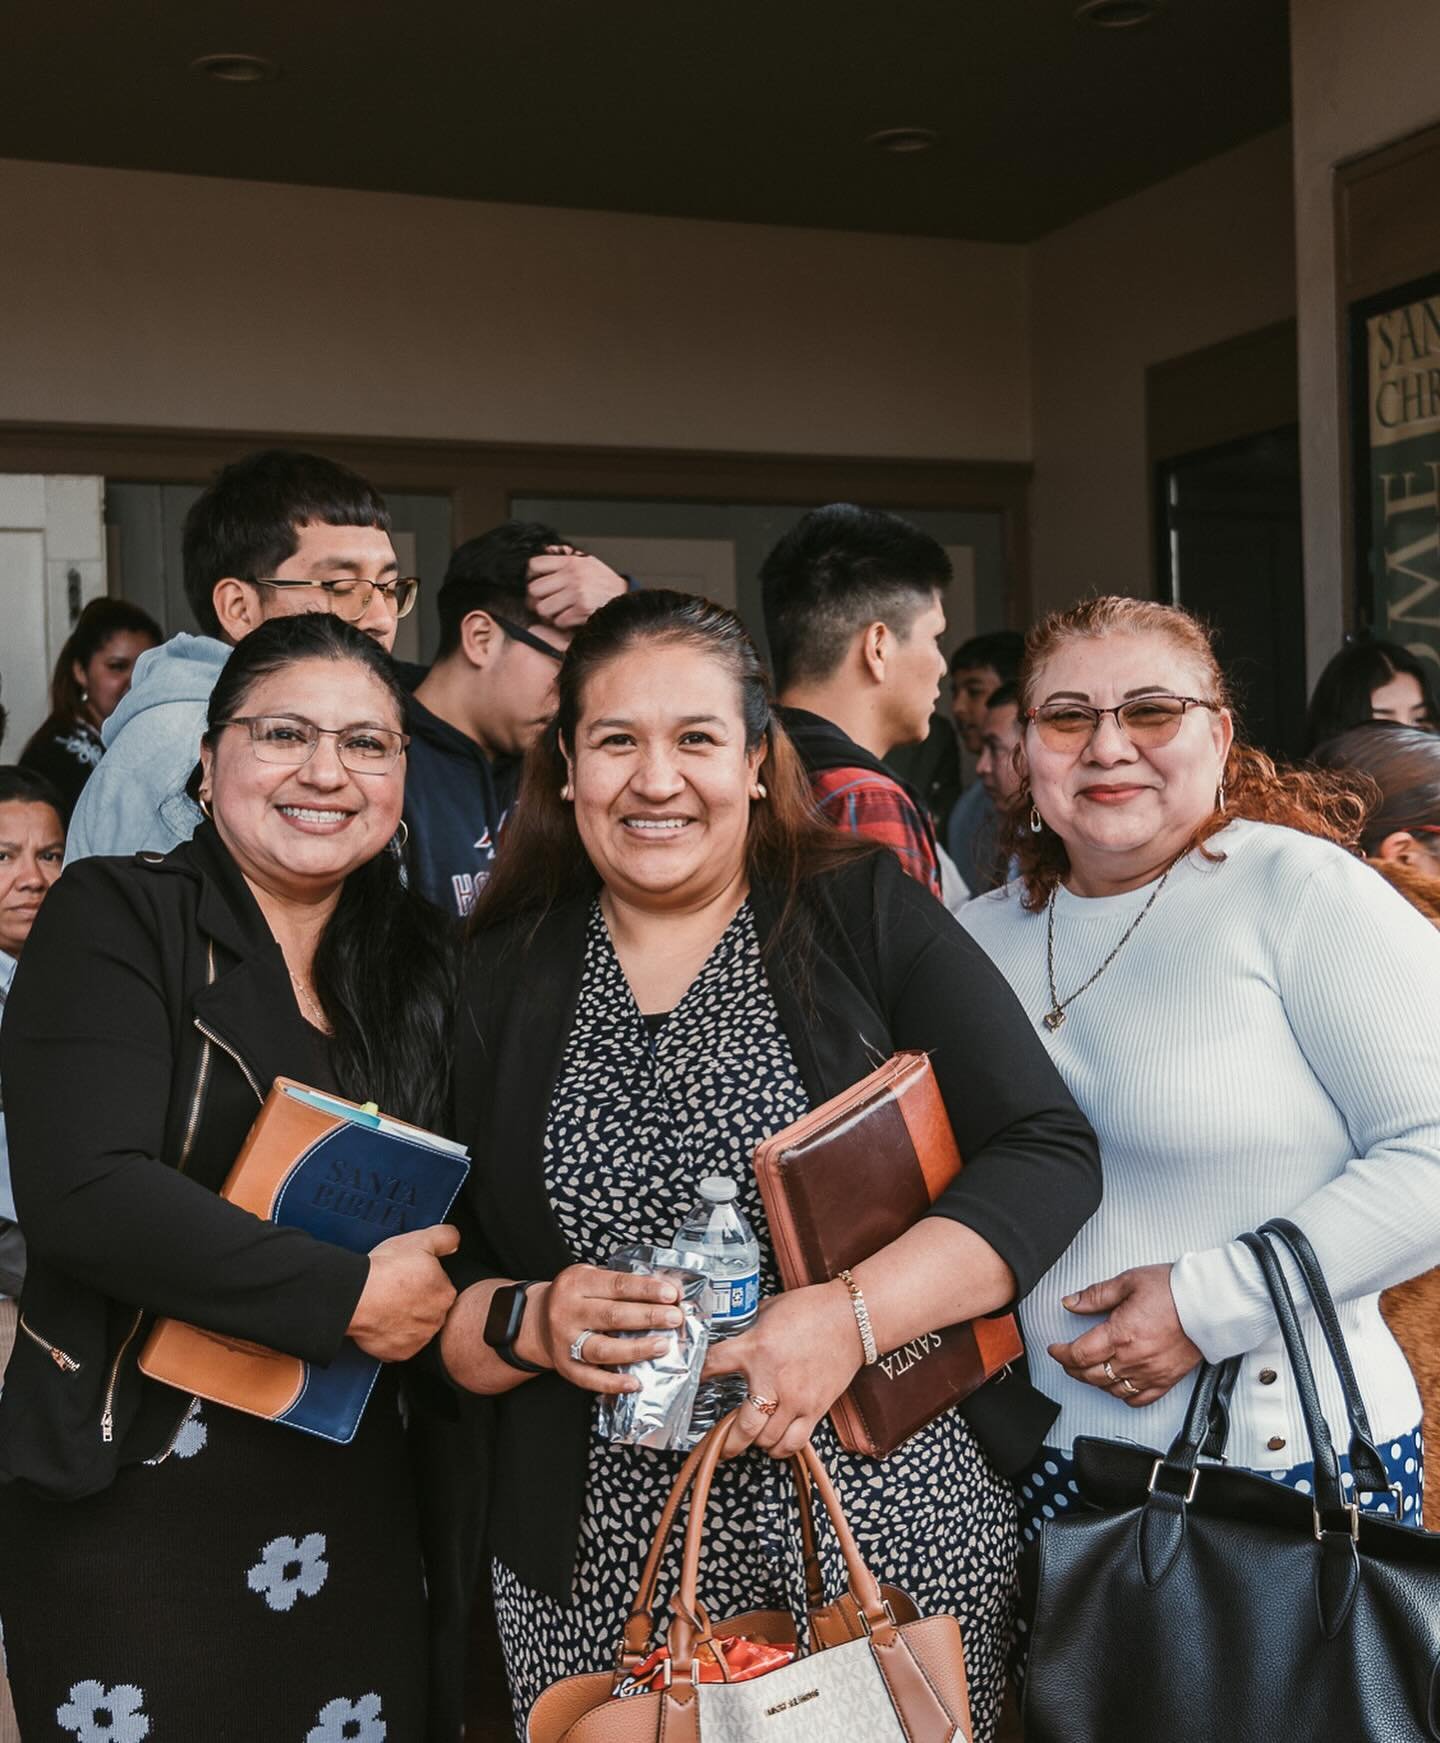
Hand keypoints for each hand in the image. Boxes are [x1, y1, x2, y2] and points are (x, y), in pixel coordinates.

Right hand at [347, 1225, 459, 1361]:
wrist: (356, 1297)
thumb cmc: (386, 1270)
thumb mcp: (420, 1239)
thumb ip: (445, 1237)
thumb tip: (454, 1241)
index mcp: (446, 1294)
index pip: (441, 1286)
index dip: (424, 1278)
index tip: (409, 1275)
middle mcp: (436, 1321)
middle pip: (429, 1308)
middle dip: (416, 1300)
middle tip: (397, 1289)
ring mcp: (417, 1340)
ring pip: (415, 1327)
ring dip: (405, 1318)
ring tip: (387, 1304)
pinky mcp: (399, 1354)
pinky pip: (398, 1344)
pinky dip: (391, 1335)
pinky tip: (381, 1320)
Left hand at [526, 547, 626, 627]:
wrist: (626, 597)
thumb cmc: (605, 581)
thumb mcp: (587, 561)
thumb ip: (565, 556)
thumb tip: (546, 549)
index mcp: (571, 562)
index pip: (534, 564)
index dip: (530, 576)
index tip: (535, 582)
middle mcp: (572, 576)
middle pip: (534, 589)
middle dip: (535, 599)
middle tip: (543, 602)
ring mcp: (577, 593)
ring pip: (543, 608)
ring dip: (548, 614)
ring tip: (556, 612)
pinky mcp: (582, 610)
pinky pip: (559, 621)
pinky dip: (562, 623)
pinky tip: (570, 618)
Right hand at [526, 1265, 685, 1395]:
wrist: (537, 1320)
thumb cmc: (576, 1297)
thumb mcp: (592, 1278)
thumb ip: (623, 1285)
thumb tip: (667, 1291)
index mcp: (577, 1283)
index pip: (617, 1285)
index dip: (646, 1289)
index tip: (671, 1294)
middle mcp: (568, 1311)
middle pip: (613, 1315)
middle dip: (648, 1316)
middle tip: (675, 1318)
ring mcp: (565, 1341)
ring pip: (603, 1348)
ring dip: (636, 1349)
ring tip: (662, 1346)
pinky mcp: (565, 1367)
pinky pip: (590, 1378)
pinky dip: (614, 1383)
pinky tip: (636, 1382)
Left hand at [703, 1283, 861, 1458]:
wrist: (852, 1317)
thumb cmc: (811, 1309)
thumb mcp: (767, 1312)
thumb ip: (748, 1331)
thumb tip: (731, 1341)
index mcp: (755, 1348)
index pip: (713, 1366)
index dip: (695, 1376)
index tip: (689, 1384)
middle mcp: (773, 1379)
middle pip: (742, 1427)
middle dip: (726, 1443)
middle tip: (717, 1446)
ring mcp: (796, 1399)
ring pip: (768, 1441)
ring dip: (755, 1443)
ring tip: (749, 1438)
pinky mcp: (816, 1409)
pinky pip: (794, 1443)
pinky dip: (781, 1448)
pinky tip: (774, 1442)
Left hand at [1047, 1262, 1201, 1406]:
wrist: (1210, 1304)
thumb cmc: (1174, 1290)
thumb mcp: (1128, 1282)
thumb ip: (1096, 1295)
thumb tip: (1071, 1302)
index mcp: (1120, 1334)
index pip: (1079, 1354)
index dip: (1061, 1354)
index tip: (1055, 1349)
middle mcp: (1133, 1359)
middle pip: (1091, 1375)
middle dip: (1072, 1368)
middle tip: (1066, 1359)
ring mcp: (1150, 1373)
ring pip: (1111, 1389)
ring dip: (1094, 1382)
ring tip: (1088, 1370)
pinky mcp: (1166, 1380)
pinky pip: (1138, 1399)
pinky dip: (1122, 1396)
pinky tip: (1117, 1386)